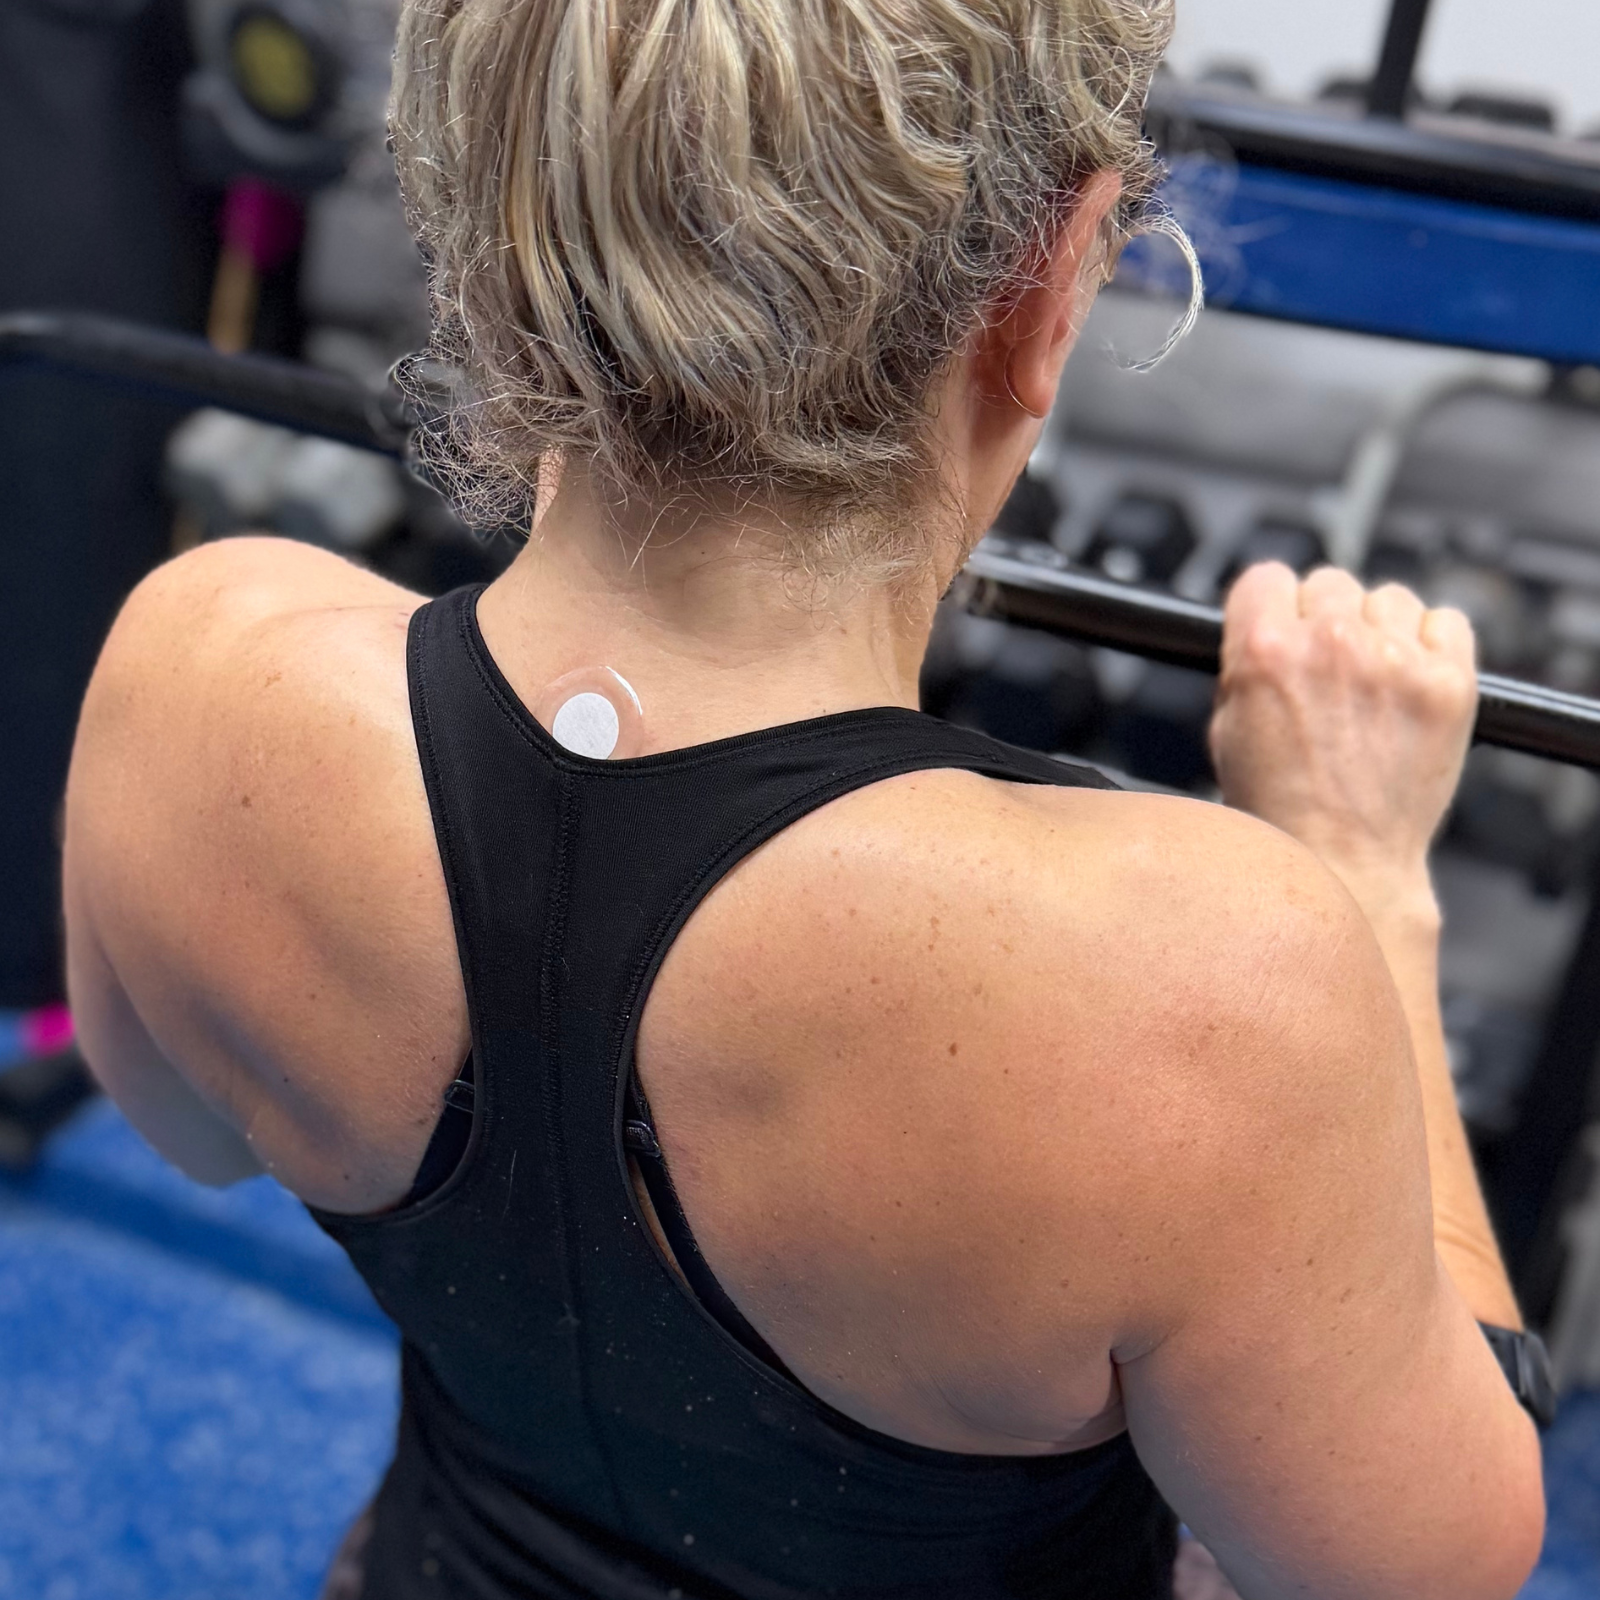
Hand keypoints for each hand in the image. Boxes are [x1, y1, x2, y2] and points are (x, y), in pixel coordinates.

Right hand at [1208, 564, 1476, 916]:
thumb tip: (1266, 630)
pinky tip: (1409, 683)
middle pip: (1329, 581)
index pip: (1267, 576)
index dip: (1271, 605)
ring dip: (1379, 629)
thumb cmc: (1280, 812)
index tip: (1281, 625)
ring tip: (1371, 681)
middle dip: (1323, 618)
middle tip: (1326, 667)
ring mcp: (1396, 661)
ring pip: (1389, 597)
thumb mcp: (1225, 730)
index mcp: (1264, 651)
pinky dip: (1431, 644)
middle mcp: (1330, 645)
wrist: (1343, 862)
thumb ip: (1245, 666)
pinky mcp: (1449, 683)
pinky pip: (1446, 621)